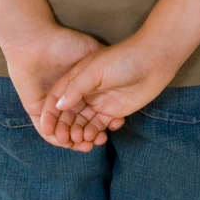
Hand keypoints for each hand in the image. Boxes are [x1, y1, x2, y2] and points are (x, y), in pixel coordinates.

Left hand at [4, 24, 116, 152]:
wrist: (36, 40)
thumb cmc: (64, 42)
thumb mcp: (90, 51)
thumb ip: (102, 66)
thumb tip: (116, 79)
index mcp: (78, 86)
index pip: (91, 108)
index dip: (102, 119)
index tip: (114, 126)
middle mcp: (66, 97)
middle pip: (79, 122)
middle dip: (90, 134)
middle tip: (100, 140)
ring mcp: (49, 105)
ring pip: (65, 128)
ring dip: (76, 139)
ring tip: (88, 143)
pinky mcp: (35, 108)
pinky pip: (46, 130)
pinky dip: (56, 138)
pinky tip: (69, 142)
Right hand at [40, 34, 177, 149]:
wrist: (153, 61)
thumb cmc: (123, 59)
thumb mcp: (95, 70)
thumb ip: (76, 87)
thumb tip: (58, 105)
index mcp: (77, 77)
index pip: (57, 97)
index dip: (50, 113)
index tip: (46, 129)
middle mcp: (85, 90)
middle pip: (68, 114)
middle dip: (65, 127)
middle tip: (67, 140)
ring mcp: (99, 101)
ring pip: (82, 123)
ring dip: (80, 133)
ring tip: (85, 138)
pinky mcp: (112, 111)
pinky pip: (99, 126)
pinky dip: (96, 133)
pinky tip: (101, 135)